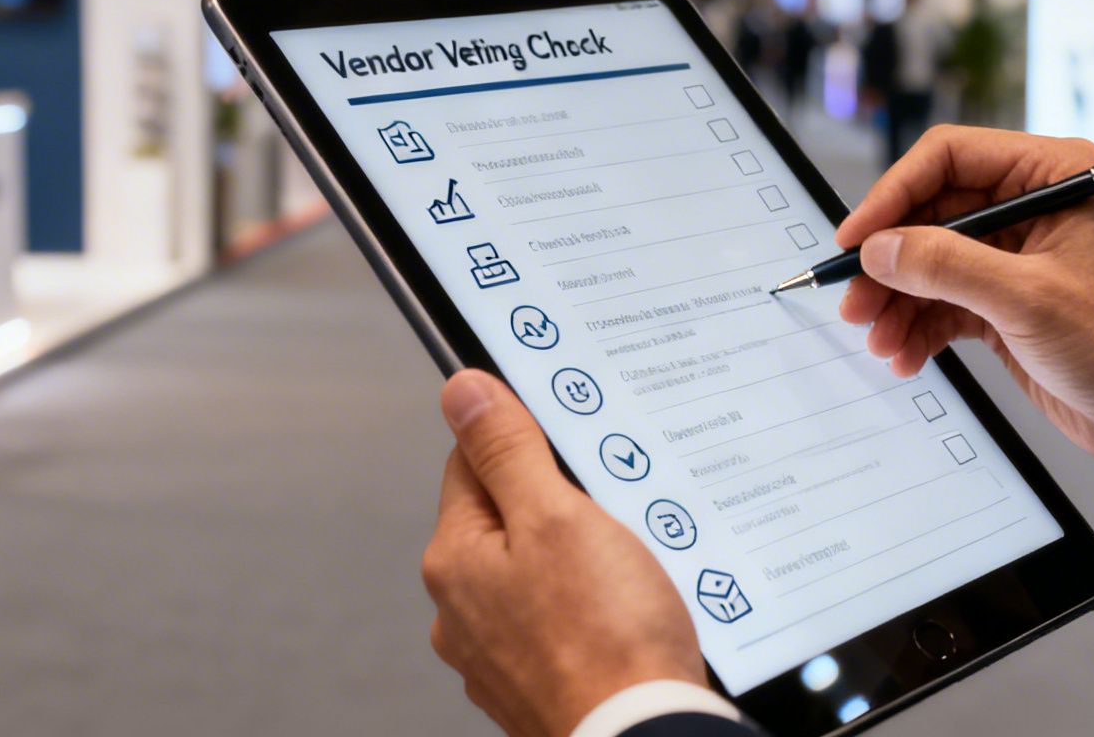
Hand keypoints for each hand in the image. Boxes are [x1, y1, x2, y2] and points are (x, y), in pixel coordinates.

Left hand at [424, 370, 707, 736]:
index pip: (472, 462)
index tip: (572, 449)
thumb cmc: (605, 637)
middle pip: (508, 519)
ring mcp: (496, 654)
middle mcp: (460, 610)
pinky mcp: (535, 684)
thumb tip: (461, 391)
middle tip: (612, 515)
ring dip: (579, 562)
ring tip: (626, 572)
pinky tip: (623, 616)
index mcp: (455, 559)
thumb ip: (507, 449)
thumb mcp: (557, 515)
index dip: (527, 444)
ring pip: (537, 573)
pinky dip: (589, 612)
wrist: (638, 736)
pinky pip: (560, 622)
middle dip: (560, 507)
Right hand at [836, 127, 1093, 491]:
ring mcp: (1018, 255)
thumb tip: (881, 248)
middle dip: (890, 259)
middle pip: (931, 213)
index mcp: (1053, 176)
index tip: (857, 236)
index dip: (894, 194)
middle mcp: (1033, 205)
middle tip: (855, 299)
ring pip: (931, 261)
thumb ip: (947, 267)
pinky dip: (919, 326)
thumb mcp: (1028, 301)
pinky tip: (904, 354)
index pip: (950, 158)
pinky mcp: (1008, 301)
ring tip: (877, 337)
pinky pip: (945, 301)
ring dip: (898, 300)